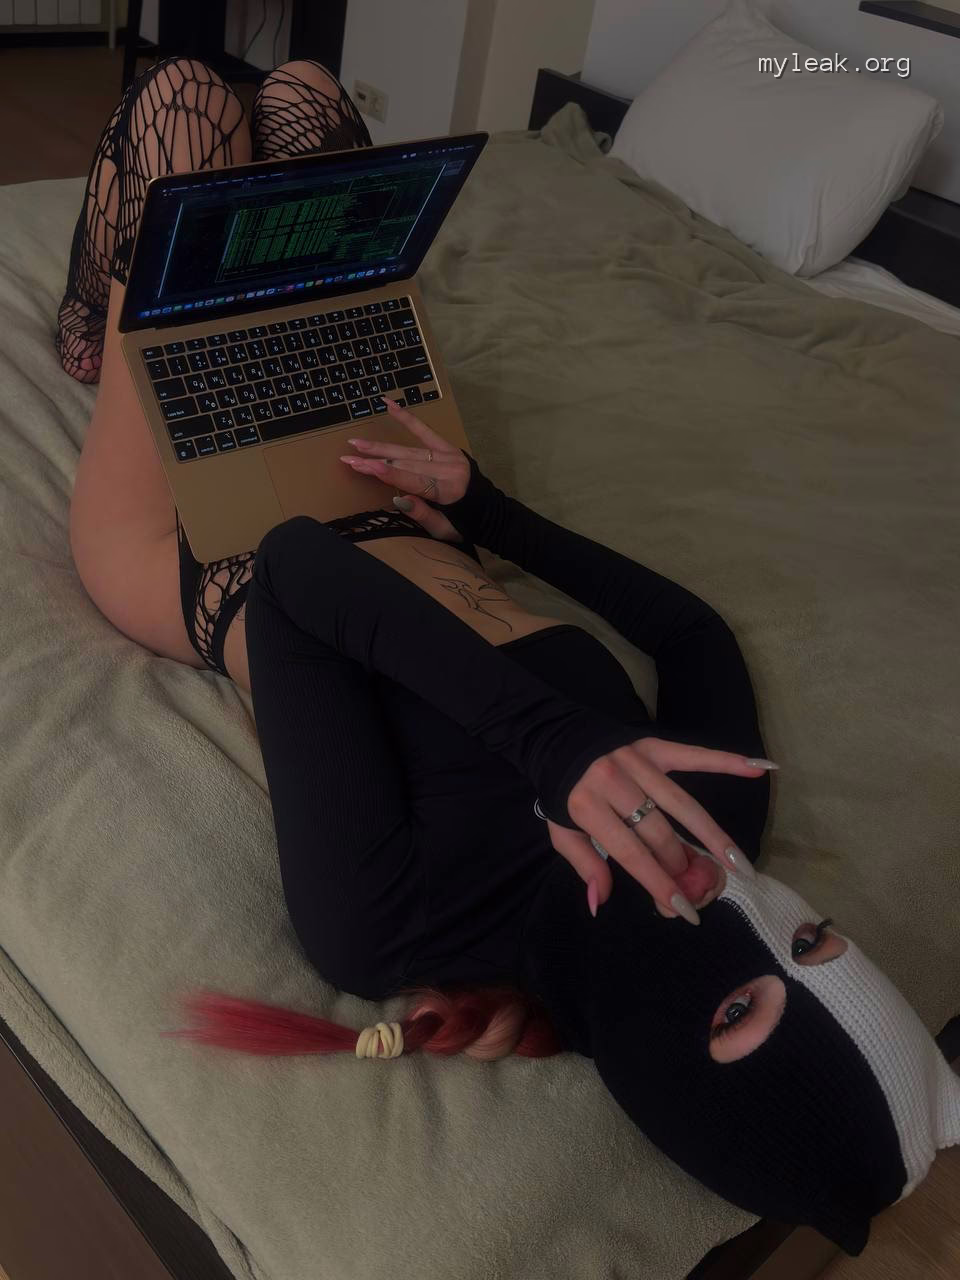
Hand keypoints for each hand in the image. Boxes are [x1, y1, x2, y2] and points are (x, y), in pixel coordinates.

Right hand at [339, 395, 469, 542]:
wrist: (491, 512)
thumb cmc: (464, 525)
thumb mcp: (443, 529)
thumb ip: (422, 513)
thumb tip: (399, 498)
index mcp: (448, 491)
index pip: (411, 480)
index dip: (386, 473)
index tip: (362, 465)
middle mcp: (449, 469)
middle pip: (405, 463)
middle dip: (374, 460)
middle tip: (348, 458)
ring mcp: (449, 455)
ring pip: (408, 450)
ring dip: (381, 447)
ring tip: (357, 443)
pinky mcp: (448, 448)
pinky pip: (425, 431)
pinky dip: (407, 418)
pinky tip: (390, 405)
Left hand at [547, 738, 772, 921]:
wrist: (557, 740)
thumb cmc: (563, 795)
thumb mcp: (561, 833)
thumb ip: (584, 865)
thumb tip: (600, 903)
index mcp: (587, 805)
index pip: (630, 852)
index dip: (658, 883)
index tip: (684, 911)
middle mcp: (614, 780)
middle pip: (659, 831)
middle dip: (681, 864)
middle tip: (701, 886)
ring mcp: (636, 760)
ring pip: (682, 803)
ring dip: (713, 835)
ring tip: (739, 864)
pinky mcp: (654, 746)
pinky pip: (694, 756)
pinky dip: (727, 762)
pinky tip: (759, 771)